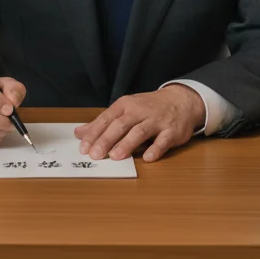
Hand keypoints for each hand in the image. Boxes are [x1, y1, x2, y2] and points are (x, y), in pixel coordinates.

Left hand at [73, 85, 205, 162]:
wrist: (181, 100)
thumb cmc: (148, 107)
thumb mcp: (125, 109)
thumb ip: (102, 123)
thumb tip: (79, 133)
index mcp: (125, 105)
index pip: (106, 119)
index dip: (94, 133)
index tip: (83, 147)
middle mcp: (140, 111)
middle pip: (121, 125)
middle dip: (107, 140)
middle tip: (95, 154)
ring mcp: (156, 121)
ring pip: (140, 131)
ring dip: (127, 144)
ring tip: (116, 156)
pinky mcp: (172, 131)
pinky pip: (163, 140)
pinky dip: (155, 149)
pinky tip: (147, 158)